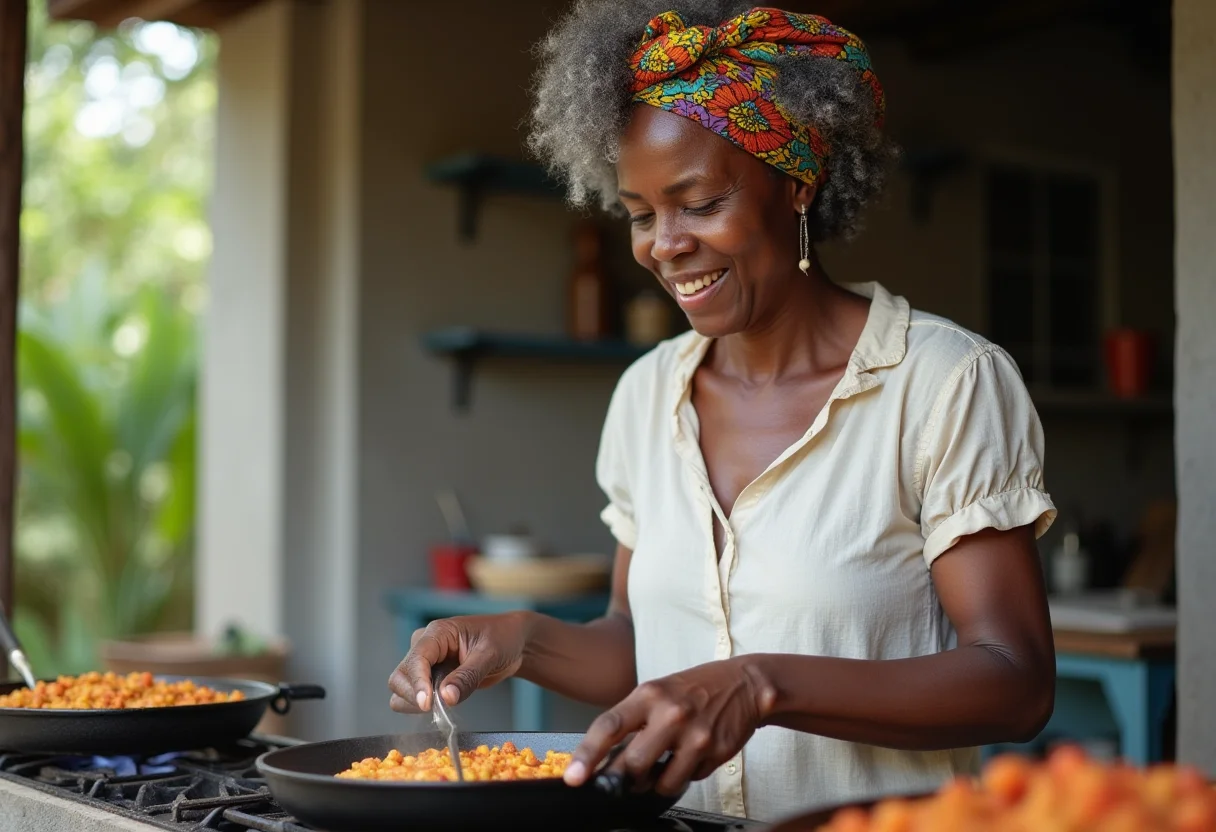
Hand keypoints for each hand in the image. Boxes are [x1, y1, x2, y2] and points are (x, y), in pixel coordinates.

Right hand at [388, 613, 530, 712]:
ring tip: (446, 701)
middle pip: (400, 676)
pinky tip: (444, 703)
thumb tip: (445, 698)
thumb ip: (467, 676)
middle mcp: (424, 646)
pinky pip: (414, 697)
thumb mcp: (490, 655)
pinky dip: (421, 707)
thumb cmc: (503, 638)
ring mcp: (425, 663)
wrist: (512, 643)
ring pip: (401, 689)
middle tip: (439, 708)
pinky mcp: (430, 678)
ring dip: (416, 703)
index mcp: (437, 632)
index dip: (418, 684)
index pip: (416, 659)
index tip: (427, 704)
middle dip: (415, 695)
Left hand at [564, 657, 776, 795]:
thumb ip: (633, 721)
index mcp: (649, 695)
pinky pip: (689, 779)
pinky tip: (691, 755)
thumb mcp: (658, 692)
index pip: (609, 726)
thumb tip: (604, 759)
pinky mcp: (716, 752)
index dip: (587, 755)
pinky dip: (684, 774)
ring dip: (656, 782)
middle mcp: (671, 714)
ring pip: (661, 782)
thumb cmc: (694, 689)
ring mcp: (695, 735)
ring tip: (664, 761)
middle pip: (632, 765)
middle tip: (619, 783)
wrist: (744, 684)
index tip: (574, 777)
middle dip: (621, 781)